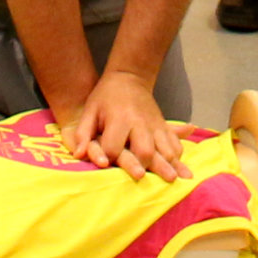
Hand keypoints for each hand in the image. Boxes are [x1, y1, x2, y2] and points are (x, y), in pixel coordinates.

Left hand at [56, 71, 183, 181]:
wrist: (129, 77)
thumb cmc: (105, 97)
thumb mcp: (90, 110)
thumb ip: (82, 133)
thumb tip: (78, 155)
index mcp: (120, 119)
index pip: (114, 147)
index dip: (108, 158)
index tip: (106, 167)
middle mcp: (140, 123)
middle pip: (145, 151)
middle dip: (144, 166)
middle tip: (143, 179)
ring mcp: (155, 124)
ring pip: (165, 148)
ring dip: (168, 165)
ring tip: (173, 179)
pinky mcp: (163, 125)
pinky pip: (174, 142)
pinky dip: (177, 156)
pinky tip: (179, 167)